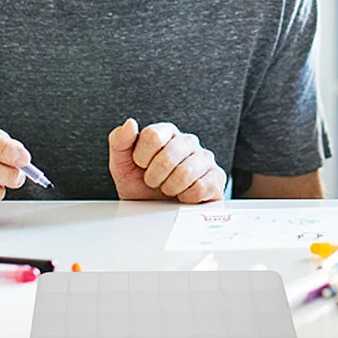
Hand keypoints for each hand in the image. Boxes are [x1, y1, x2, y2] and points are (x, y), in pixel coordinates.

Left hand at [107, 119, 225, 202]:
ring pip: (185, 173)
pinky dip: (186, 198)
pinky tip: (183, 195)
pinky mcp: (216, 177)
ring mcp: (205, 158)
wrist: (156, 213)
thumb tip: (130, 124)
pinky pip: (200, 188)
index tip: (141, 166)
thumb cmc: (140, 187)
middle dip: (154, 177)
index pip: (153, 135)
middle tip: (154, 182)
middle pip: (169, 155)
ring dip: (169, 188)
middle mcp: (188, 141)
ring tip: (168, 189)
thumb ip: (120, 141)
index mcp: (166, 133)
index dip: (141, 157)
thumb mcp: (121, 165)